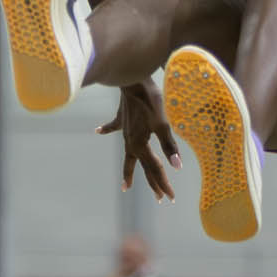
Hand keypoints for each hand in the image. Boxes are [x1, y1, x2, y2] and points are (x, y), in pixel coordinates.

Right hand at [97, 80, 180, 201]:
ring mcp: (124, 131)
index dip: (164, 184)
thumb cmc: (149, 99)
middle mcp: (131, 141)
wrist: (132, 78)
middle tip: (160, 198)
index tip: (171, 198)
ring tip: (126, 185)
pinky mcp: (122, 117)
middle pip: (143, 166)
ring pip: (129, 155)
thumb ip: (169, 144)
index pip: (155, 169)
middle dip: (152, 182)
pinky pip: (114, 128)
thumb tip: (177, 166)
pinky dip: (107, 130)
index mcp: (140, 144)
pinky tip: (98, 132)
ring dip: (131, 170)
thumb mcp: (162, 122)